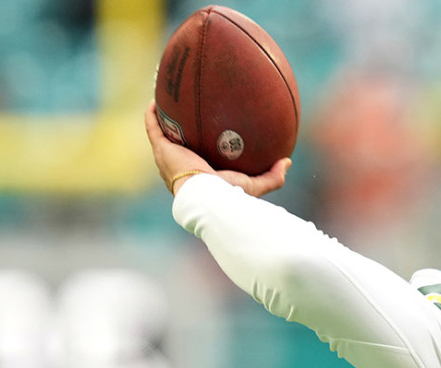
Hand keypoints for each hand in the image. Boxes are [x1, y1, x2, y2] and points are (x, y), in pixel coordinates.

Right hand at [144, 101, 289, 196]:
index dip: (202, 147)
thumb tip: (287, 161)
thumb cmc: (228, 193)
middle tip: (189, 113)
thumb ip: (272, 176)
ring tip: (168, 100)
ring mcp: (169, 157)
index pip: (201, 159)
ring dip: (164, 118)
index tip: (210, 133)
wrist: (205, 195)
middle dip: (182, 130)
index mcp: (201, 175)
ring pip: (163, 134)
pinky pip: (154, 127)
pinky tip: (157, 99)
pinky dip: (153, 114)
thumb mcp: (254, 184)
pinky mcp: (161, 149)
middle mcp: (182, 165)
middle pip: (181, 144)